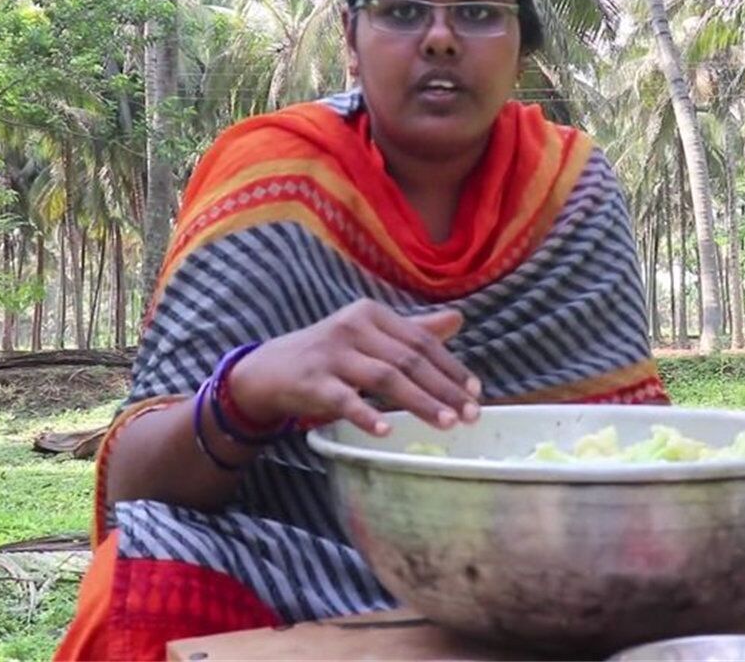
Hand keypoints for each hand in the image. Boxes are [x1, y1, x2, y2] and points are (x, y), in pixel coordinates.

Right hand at [228, 300, 480, 435]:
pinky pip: (344, 400)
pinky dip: (367, 415)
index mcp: (372, 314)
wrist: (268, 370)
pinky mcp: (312, 382)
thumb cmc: (330, 354)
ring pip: (384, 378)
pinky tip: (388, 430)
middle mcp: (353, 328)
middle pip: (408, 360)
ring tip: (446, 423)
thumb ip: (413, 331)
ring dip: (419, 402)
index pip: (421, 341)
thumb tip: (458, 320)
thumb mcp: (369, 336)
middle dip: (444, 389)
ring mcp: (332, 355)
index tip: (476, 392)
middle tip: (470, 414)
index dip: (452, 367)